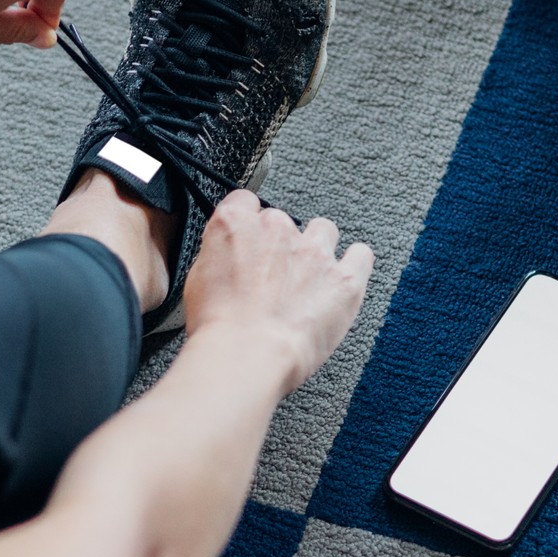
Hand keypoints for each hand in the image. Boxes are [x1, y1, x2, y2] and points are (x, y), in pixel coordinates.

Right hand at [182, 191, 374, 393]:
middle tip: (274, 277)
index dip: (249, 223)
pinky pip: (360, 255)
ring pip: (323, 231)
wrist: (247, 354)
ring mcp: (314, 252)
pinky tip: (343, 279)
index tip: (251, 239)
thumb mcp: (197, 281)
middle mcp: (277, 230)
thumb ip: (219, 257)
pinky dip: (355, 264)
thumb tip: (228, 259)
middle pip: (284, 221)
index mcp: (236, 224)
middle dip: (280, 245)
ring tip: (310, 278)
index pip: (246, 202)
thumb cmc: (218, 327)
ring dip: (317, 249)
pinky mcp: (344, 279)